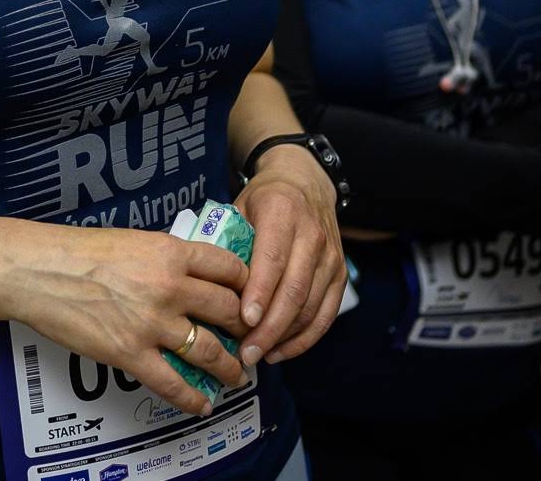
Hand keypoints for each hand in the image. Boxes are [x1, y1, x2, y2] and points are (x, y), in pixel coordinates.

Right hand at [10, 225, 254, 418]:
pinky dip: (193, 399)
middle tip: (249, 339)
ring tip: (235, 376)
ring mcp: (152, 323)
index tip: (249, 298)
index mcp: (171, 253)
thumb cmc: (76, 252)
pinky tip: (202, 405)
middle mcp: (170, 288)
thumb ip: (164, 259)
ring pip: (211, 351)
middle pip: (229, 310)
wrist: (38, 271)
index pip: (229, 268)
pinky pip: (174, 384)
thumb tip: (186, 276)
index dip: (247, 286)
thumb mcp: (132, 240)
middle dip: (245, 329)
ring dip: (229, 368)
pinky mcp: (130, 354)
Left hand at [233, 145, 344, 367]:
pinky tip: (280, 352)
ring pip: (311, 307)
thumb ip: (225, 242)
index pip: (272, 259)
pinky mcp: (340, 275)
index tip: (244, 321)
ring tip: (257, 356)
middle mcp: (312, 235)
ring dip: (284, 337)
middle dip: (269, 327)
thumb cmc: (262, 201)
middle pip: (294, 290)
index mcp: (281, 213)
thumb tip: (199, 284)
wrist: (305, 184)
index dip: (259, 293)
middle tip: (245, 353)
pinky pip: (326, 314)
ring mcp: (331, 257)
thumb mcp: (238, 208)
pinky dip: (305, 338)